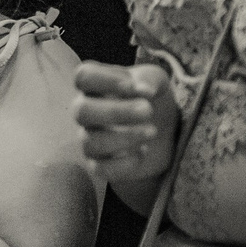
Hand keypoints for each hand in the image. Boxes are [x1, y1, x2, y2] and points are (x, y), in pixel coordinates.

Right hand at [73, 60, 178, 186]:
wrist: (165, 133)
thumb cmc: (152, 99)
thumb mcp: (156, 82)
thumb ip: (149, 78)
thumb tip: (144, 90)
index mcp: (95, 86)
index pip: (83, 77)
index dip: (107, 80)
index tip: (134, 87)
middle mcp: (86, 112)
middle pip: (81, 111)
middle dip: (116, 112)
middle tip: (148, 111)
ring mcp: (90, 139)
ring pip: (91, 143)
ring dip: (125, 137)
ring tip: (152, 131)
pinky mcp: (100, 165)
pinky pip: (101, 169)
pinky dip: (125, 163)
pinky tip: (144, 151)